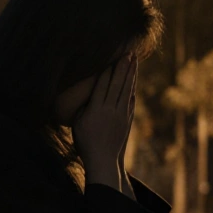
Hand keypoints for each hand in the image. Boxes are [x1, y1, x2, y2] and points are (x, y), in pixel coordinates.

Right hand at [73, 54, 136, 188]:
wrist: (103, 160)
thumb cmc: (85, 142)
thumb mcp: (78, 124)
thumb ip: (84, 107)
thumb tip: (89, 93)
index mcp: (95, 110)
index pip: (102, 85)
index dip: (107, 70)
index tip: (110, 58)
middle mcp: (110, 111)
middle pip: (117, 84)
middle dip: (122, 67)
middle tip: (127, 52)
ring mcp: (121, 115)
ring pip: (127, 90)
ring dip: (131, 74)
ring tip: (134, 60)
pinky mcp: (127, 120)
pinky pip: (131, 100)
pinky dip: (132, 88)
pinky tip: (133, 80)